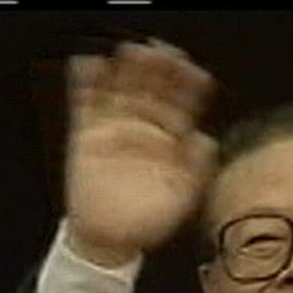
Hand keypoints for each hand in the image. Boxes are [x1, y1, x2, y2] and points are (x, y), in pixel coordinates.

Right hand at [62, 39, 217, 267]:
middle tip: (162, 54)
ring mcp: (115, 128)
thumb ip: (197, 169)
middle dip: (159, 69)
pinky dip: (85, 82)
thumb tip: (207, 142)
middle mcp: (143, 128)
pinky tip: (89, 65)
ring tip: (131, 53)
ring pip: (121, 89)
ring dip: (126, 69)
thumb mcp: (181, 197)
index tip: (195, 75)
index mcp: (170, 140)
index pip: (182, 104)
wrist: (109, 239)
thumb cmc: (147, 220)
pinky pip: (85, 102)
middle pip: (153, 88)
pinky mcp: (87, 134)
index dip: (189, 87)